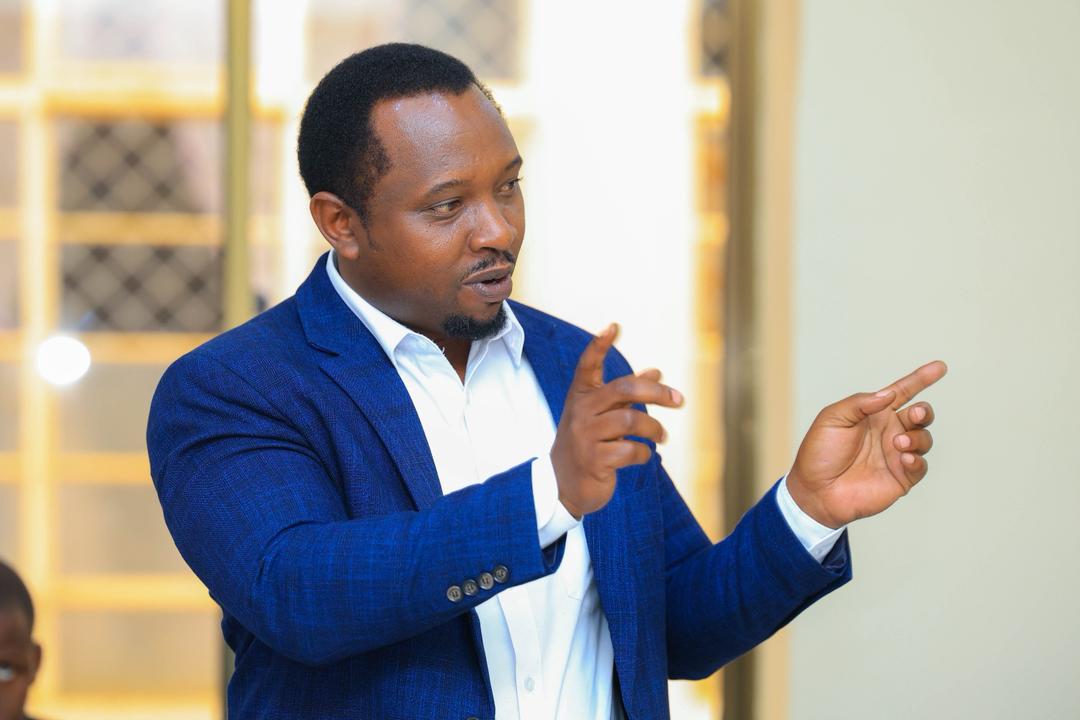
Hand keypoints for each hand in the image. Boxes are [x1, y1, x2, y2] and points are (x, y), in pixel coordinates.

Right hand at [550, 324, 684, 517]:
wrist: (563, 483)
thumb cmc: (588, 442)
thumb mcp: (602, 415)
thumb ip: (626, 395)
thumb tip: (656, 372)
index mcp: (581, 396)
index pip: (588, 365)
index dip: (599, 345)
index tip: (614, 326)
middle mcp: (581, 411)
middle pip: (623, 389)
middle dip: (657, 393)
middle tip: (679, 401)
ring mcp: (585, 436)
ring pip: (631, 421)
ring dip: (654, 429)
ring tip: (662, 436)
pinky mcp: (594, 460)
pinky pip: (631, 450)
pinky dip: (644, 453)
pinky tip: (643, 455)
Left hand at [787, 361, 947, 528]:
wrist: (815, 490)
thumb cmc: (819, 453)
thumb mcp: (832, 418)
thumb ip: (860, 403)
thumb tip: (887, 394)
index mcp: (874, 414)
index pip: (902, 393)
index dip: (921, 379)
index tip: (940, 367)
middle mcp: (889, 432)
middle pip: (920, 415)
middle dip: (923, 412)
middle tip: (913, 415)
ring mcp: (896, 455)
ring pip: (924, 439)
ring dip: (918, 437)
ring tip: (898, 442)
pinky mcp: (900, 478)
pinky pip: (920, 466)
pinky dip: (917, 460)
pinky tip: (904, 458)